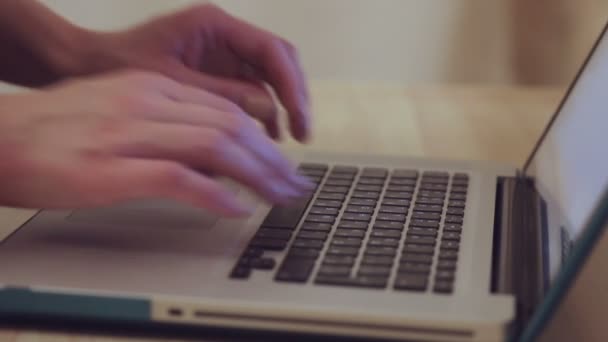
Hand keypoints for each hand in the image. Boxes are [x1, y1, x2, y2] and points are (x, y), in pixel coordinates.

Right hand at [0, 71, 310, 214]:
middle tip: (294, 185)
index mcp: (150, 88)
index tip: (282, 163)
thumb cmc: (53, 130)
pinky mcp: (110, 168)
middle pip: (230, 126)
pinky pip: (178, 177)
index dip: (262, 139)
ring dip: (257, 175)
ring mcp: (128, 133)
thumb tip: (209, 152)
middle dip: (271, 159)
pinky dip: (215, 193)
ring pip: (215, 147)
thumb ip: (164, 123)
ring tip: (280, 198)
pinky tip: (236, 207)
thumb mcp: (119, 110)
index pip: (225, 109)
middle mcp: (146, 102)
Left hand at [77, 4, 310, 141]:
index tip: (298, 117)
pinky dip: (261, 115)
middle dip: (293, 98)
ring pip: (269, 81)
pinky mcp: (217, 76)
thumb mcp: (172, 85)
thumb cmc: (119, 65)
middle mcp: (225, 39)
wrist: (85, 67)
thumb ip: (222, 97)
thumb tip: (268, 113)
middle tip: (301, 133)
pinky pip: (251, 94)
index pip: (272, 51)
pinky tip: (264, 137)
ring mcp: (222, 58)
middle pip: (278, 64)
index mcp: (216, 26)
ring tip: (285, 141)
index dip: (292, 86)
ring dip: (280, 109)